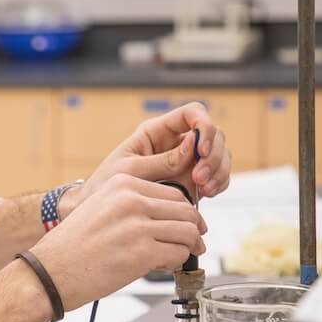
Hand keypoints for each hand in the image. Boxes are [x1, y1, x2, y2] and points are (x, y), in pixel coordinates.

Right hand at [32, 173, 205, 310]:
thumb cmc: (70, 247)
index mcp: (122, 184)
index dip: (185, 212)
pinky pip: (178, 255)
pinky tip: (163, 266)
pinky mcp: (142, 253)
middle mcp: (131, 200)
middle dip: (193, 230)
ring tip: (177, 257)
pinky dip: (177, 263)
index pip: (173, 193)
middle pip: (186, 211)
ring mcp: (138, 226)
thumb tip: (167, 216)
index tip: (186, 225)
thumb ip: (131, 205)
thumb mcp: (100, 208)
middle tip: (192, 243)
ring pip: (187, 232)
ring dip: (187, 248)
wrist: (49, 271)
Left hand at [59, 102, 231, 217]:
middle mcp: (176, 142)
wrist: (102, 209)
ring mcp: (187, 161)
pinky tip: (208, 193)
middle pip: (213, 133)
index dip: (204, 126)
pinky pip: (217, 175)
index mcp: (157, 131)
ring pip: (220, 154)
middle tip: (200, 178)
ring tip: (205, 189)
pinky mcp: (191, 179)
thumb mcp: (130, 170)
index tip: (201, 150)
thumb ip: (162, 161)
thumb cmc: (106, 184)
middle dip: (213, 155)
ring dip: (219, 170)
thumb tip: (192, 145)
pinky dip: (219, 182)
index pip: (192, 113)